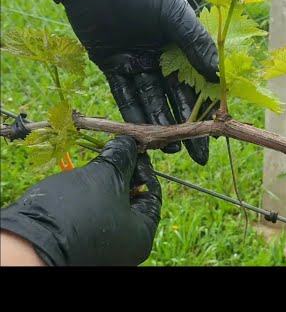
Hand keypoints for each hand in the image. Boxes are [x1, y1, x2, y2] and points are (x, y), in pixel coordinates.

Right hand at [0, 136, 160, 265]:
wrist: (28, 242)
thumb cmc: (76, 211)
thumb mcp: (106, 177)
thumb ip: (122, 157)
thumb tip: (129, 144)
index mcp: (142, 235)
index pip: (153, 194)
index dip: (144, 168)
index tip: (133, 149)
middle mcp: (126, 244)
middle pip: (132, 200)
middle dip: (122, 173)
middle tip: (113, 152)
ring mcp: (102, 245)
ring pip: (110, 205)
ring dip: (104, 182)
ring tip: (95, 163)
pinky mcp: (80, 242)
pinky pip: (92, 214)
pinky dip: (89, 196)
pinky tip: (80, 180)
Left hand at [54, 0, 218, 165]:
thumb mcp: (175, 16)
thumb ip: (195, 44)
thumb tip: (218, 76)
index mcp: (178, 47)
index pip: (195, 84)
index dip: (204, 110)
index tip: (213, 133)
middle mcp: (159, 59)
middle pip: (174, 99)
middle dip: (185, 127)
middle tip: (196, 154)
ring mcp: (135, 64)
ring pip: (150, 101)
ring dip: (160, 125)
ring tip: (172, 149)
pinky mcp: (112, 66)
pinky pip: (124, 94)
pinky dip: (133, 115)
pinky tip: (143, 135)